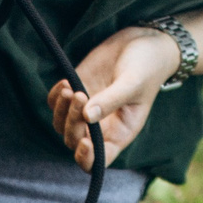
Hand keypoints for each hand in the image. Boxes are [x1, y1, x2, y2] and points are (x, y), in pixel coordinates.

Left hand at [46, 24, 184, 171]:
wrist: (143, 41)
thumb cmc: (146, 66)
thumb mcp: (133, 84)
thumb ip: (110, 101)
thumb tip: (87, 117)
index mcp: (119, 133)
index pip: (99, 160)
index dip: (87, 158)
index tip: (85, 141)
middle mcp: (101, 127)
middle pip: (74, 141)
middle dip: (72, 124)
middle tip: (80, 96)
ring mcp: (85, 110)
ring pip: (61, 124)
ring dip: (61, 110)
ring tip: (71, 88)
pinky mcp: (75, 92)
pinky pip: (55, 104)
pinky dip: (55, 97)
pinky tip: (66, 82)